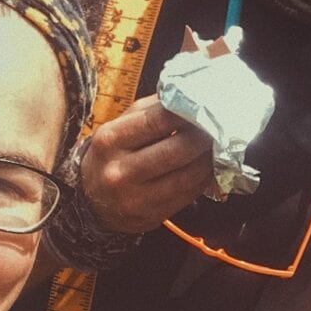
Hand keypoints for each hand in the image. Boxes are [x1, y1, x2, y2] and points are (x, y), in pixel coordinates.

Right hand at [80, 95, 213, 233]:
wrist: (91, 201)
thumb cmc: (111, 156)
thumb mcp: (119, 128)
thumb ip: (150, 111)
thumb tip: (187, 95)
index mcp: (111, 140)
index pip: (157, 120)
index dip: (187, 112)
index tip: (206, 105)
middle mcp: (121, 170)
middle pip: (176, 150)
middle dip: (203, 137)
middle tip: (219, 127)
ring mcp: (137, 197)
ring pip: (187, 175)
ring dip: (209, 159)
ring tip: (219, 146)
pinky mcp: (152, 215)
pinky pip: (189, 194)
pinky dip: (205, 178)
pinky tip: (210, 167)